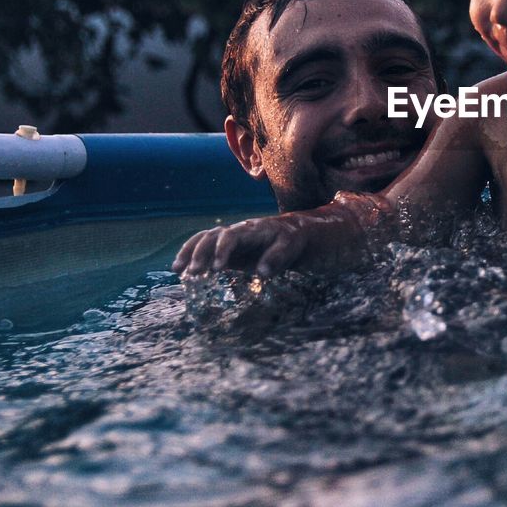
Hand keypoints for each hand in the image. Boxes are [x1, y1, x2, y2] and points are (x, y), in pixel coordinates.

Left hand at [170, 193, 387, 277]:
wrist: (329, 234)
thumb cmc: (288, 250)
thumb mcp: (256, 258)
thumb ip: (234, 263)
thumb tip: (201, 277)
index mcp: (241, 237)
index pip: (208, 237)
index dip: (191, 250)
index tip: (177, 269)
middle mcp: (254, 229)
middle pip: (220, 234)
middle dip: (204, 251)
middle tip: (195, 274)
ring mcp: (274, 230)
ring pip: (245, 232)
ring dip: (228, 248)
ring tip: (220, 269)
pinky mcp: (296, 236)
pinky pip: (283, 244)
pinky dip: (272, 258)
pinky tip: (264, 273)